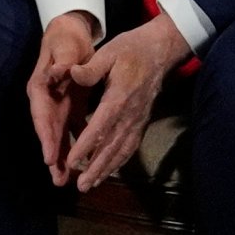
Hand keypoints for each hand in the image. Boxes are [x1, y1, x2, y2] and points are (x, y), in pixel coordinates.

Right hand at [24, 10, 99, 179]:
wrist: (70, 35)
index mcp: (40, 88)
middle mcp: (45, 101)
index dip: (46, 138)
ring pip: (59, 136)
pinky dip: (76, 147)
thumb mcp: (63, 46)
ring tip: (65, 181)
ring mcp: (57, 107)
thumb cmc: (65, 40)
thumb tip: (59, 70)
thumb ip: (62, 59)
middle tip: (58, 179)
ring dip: (62, 158)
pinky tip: (83, 164)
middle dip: (53, 156)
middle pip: (48, 132)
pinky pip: (72, 131)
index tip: (50, 158)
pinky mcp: (70, 109)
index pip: (42, 116)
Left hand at [56, 16, 190, 188]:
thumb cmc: (131, 49)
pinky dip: (120, 161)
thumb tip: (72, 74)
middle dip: (95, 167)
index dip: (86, 145)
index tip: (72, 161)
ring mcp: (138, 120)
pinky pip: (131, 146)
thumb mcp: (109, 51)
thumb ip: (91, 68)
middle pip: (111, 146)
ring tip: (91, 185)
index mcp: (118, 97)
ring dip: (106, 169)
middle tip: (80, 185)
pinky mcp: (142, 122)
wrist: (161, 50)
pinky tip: (109, 171)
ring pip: (122, 150)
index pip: (100, 126)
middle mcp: (130, 114)